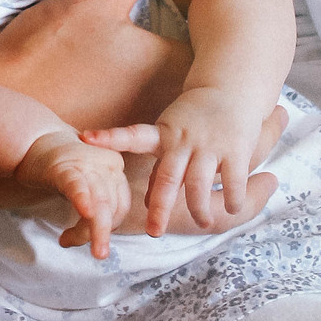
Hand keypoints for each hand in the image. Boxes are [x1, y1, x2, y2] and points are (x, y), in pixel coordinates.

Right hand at [16, 130, 130, 260]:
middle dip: (101, 233)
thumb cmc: (58, 168)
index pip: (121, 205)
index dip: (108, 227)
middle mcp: (107, 165)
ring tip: (71, 242)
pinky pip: (78, 185)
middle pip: (112, 206)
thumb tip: (96, 238)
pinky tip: (84, 213)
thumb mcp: (83, 187)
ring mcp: (87, 164)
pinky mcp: (64, 165)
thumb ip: (93, 206)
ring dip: (89, 229)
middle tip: (98, 254)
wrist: (32, 139)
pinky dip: (83, 200)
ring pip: (98, 201)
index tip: (91, 240)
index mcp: (114, 170)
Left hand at [84, 84, 274, 235]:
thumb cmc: (194, 118)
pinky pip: (232, 182)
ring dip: (199, 210)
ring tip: (202, 223)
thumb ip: (161, 164)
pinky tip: (231, 208)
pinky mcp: (235, 149)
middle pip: (167, 179)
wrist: (231, 87)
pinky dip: (231, 200)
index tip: (85, 138)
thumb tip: (147, 200)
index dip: (109, 137)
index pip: (132, 136)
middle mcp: (183, 140)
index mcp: (164, 134)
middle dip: (159, 208)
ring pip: (198, 186)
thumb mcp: (171, 133)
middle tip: (154, 232)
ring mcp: (210, 145)